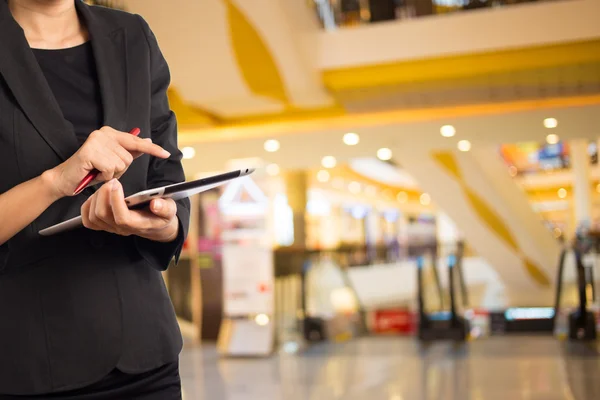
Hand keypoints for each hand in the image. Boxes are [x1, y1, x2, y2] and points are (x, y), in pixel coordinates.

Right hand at [46, 126, 169, 198]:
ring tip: (98, 171)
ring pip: (121, 164)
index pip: (136, 141)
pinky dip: (104, 176)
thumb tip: (147, 142)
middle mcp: (103, 133)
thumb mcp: (113, 161)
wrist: (65, 179)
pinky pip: (111, 169)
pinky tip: (94, 173)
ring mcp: (96, 141)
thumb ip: (129, 151)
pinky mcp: (90, 152)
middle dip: (120, 169)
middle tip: (104, 170)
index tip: (166, 154)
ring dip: (111, 174)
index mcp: (110, 133)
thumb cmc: (90, 171)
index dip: (152, 149)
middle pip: (129, 157)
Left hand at [81, 179, 178, 241]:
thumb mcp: (170, 210)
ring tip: (107, 186)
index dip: (116, 201)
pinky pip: (88, 220)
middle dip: (104, 195)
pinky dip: (88, 206)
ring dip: (96, 198)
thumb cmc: (162, 215)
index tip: (117, 184)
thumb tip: (156, 204)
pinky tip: (97, 196)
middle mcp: (122, 229)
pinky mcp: (105, 225)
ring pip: (94, 216)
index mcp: (139, 224)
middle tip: (112, 181)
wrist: (156, 225)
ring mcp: (112, 228)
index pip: (122, 218)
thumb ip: (165, 207)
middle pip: (103, 215)